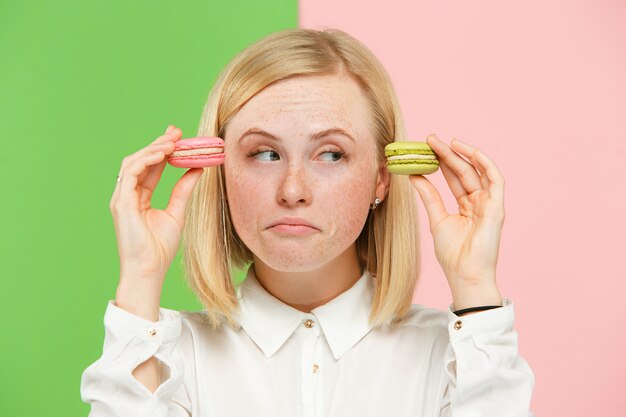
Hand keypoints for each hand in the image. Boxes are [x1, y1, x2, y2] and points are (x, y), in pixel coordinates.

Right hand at [110, 125, 203, 288]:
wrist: (149, 270)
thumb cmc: (159, 248)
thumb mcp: (177, 213)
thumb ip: (184, 189)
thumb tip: (198, 168)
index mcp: (139, 198)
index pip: (150, 167)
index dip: (162, 150)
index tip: (179, 137)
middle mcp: (127, 195)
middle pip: (140, 161)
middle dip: (158, 144)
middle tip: (177, 131)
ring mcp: (121, 198)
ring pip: (133, 163)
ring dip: (152, 149)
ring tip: (172, 141)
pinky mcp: (120, 203)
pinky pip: (131, 173)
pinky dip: (146, 160)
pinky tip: (162, 154)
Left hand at [409, 134, 504, 294]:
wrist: (464, 274)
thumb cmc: (452, 253)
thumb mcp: (436, 218)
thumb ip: (429, 195)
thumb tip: (414, 175)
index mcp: (466, 206)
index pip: (453, 178)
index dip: (441, 162)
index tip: (425, 148)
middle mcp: (479, 202)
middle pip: (463, 172)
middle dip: (448, 154)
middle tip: (430, 139)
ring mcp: (489, 204)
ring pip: (477, 172)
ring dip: (463, 155)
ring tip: (447, 142)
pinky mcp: (497, 207)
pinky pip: (496, 179)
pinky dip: (485, 163)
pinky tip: (470, 151)